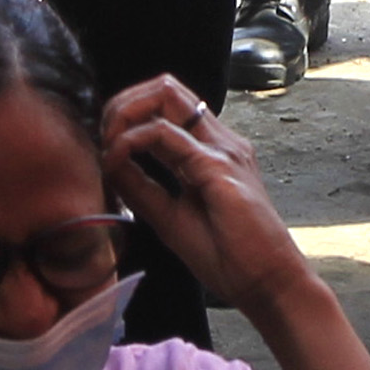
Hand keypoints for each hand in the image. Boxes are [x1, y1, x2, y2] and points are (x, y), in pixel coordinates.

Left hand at [95, 77, 314, 316]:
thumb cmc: (229, 256)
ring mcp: (222, 148)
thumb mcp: (171, 217)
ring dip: (126, 112)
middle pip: (166, 88)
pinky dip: (132, 141)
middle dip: (124, 103)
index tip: (104, 148)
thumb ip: (144, 188)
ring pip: (166, 95)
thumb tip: (110, 165)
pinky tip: (117, 160)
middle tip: (103, 137)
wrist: (267, 281)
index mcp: (213, 151)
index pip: (168, 106)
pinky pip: (165, 134)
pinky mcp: (217, 166)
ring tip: (108, 145)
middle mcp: (221, 140)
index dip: (129, 116)